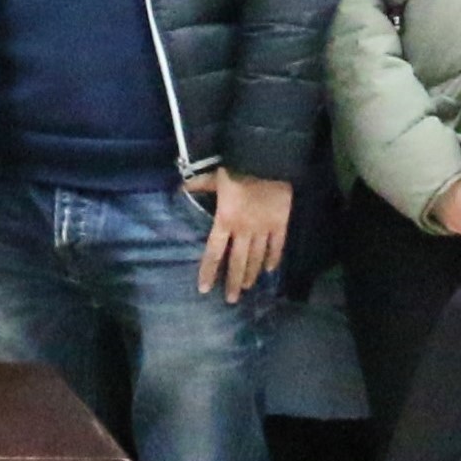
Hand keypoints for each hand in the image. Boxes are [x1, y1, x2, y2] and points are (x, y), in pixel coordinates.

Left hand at [190, 172, 291, 299]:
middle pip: (237, 262)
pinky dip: (274, 258)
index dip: (209, 271)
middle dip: (233, 282)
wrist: (267, 160)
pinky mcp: (281, 223)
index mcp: (225, 221)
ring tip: (248, 287)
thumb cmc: (238, 168)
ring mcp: (264, 229)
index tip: (205, 289)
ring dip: (252, 274)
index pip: (214, 252)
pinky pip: (278, 245)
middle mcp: (244, 230)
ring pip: (257, 258)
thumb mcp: (214, 176)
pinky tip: (270, 269)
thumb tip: (179, 187)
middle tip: (231, 300)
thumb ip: (199, 185)